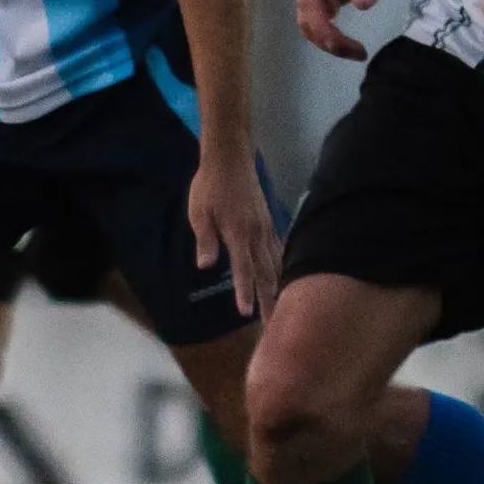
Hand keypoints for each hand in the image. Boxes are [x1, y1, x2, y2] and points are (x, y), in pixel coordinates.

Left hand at [189, 147, 282, 319]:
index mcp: (238, 233)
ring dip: (278, 287)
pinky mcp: (268, 222)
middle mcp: (256, 234)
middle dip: (268, 299)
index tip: (247, 313)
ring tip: (281, 308)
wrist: (230, 158)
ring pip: (275, 263)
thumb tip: (206, 266)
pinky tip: (284, 277)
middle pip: (265, 272)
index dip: (245, 291)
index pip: (243, 269)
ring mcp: (266, 228)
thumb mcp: (198, 212)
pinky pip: (279, 250)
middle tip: (272, 324)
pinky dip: (283, 267)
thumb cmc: (209, 186)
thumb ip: (205, 239)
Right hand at [296, 0, 409, 59]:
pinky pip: (318, 19)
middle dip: (326, 40)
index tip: (342, 46)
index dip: (320, 28)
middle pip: (305, 17)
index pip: (309, 3)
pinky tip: (349, 42)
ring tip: (356, 51)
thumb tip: (360, 4)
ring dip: (327, 41)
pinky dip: (329, 35)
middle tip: (357, 53)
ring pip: (309, 21)